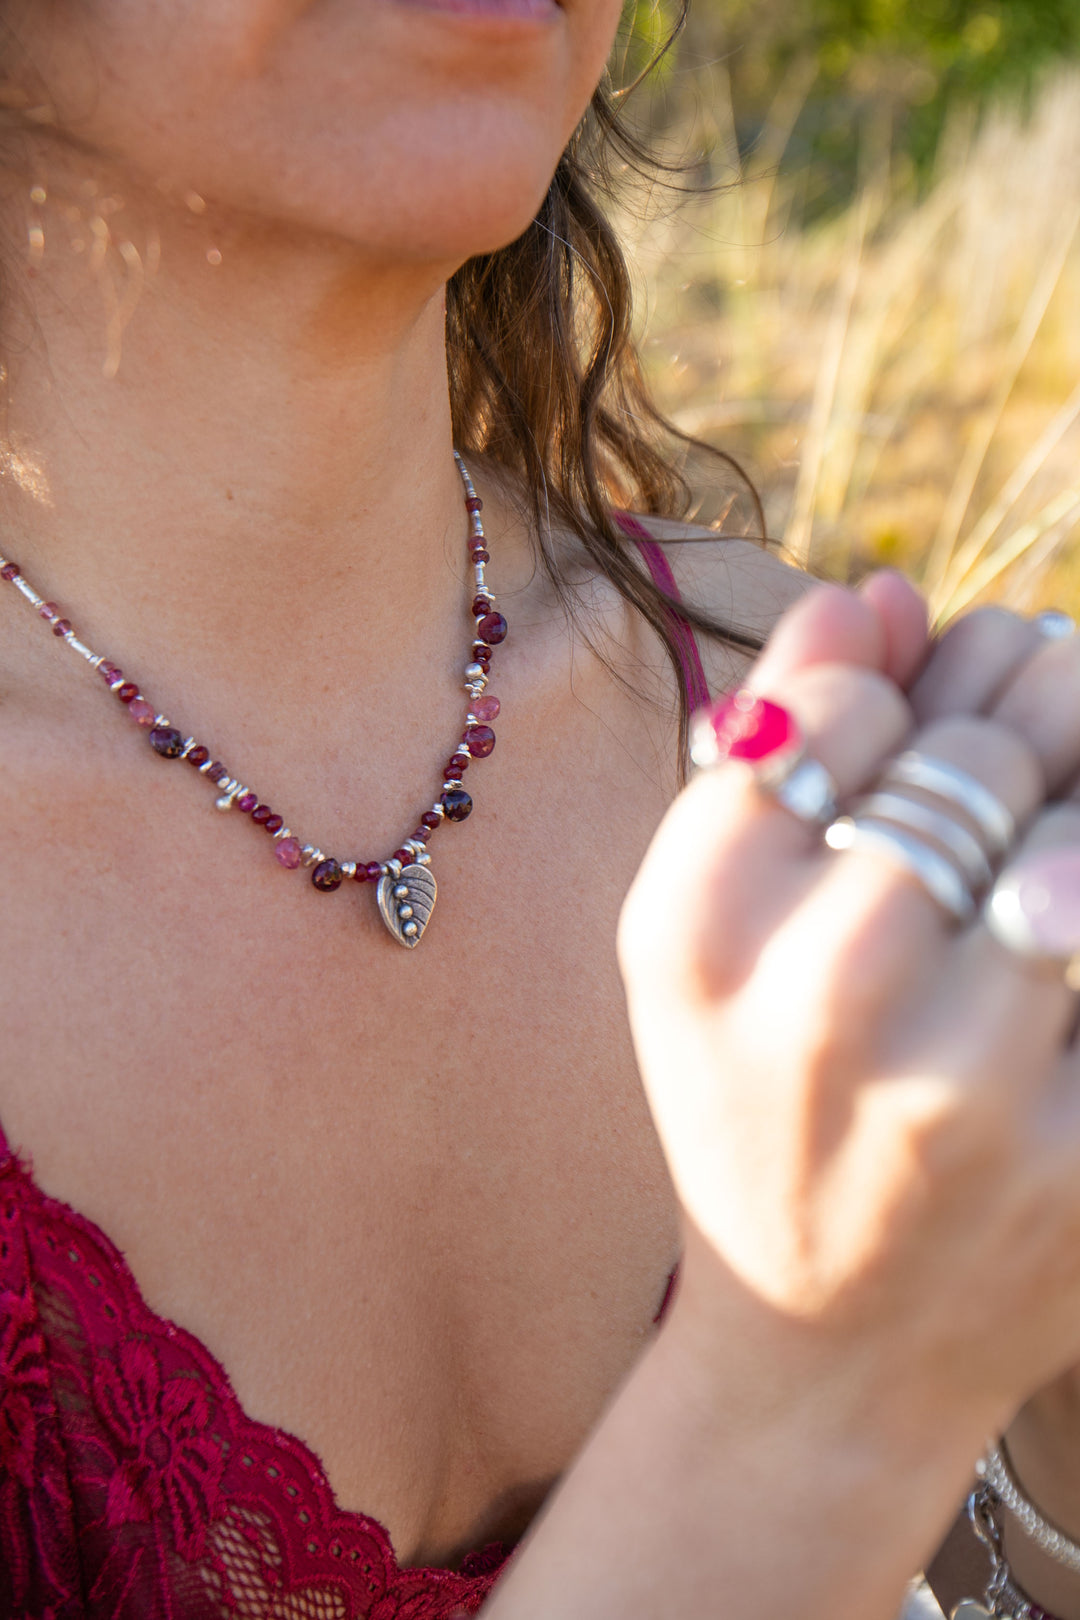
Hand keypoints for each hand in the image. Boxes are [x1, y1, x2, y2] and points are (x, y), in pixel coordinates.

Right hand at [619, 580, 1079, 1443]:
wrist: (826, 1342)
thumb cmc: (751, 1100)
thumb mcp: (698, 935)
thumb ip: (770, 746)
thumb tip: (886, 590)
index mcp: (695, 928)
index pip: (839, 705)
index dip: (882, 709)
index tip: (882, 765)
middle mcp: (818, 996)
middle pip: (975, 757)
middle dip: (1002, 748)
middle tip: (999, 787)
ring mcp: (965, 1086)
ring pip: (1073, 834)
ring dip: (1069, 815)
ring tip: (1026, 871)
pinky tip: (1045, 933)